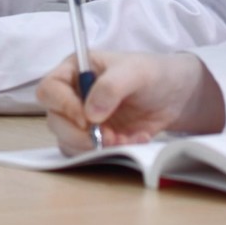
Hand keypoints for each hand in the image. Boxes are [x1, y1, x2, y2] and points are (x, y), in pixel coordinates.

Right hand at [38, 50, 225, 152]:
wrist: (175, 95)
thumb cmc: (152, 73)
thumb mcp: (135, 71)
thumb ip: (111, 87)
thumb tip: (90, 114)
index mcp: (74, 71)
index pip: (49, 89)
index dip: (62, 106)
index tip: (87, 118)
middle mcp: (73, 96)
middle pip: (55, 121)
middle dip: (80, 134)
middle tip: (107, 137)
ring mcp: (83, 120)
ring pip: (68, 141)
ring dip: (95, 147)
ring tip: (125, 139)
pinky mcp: (96, 139)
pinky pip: (90, 153)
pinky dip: (110, 153)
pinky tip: (134, 140)